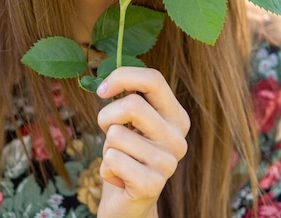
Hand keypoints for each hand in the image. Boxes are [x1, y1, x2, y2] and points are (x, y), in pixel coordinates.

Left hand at [96, 66, 189, 217]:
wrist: (129, 203)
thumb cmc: (126, 153)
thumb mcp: (129, 121)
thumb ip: (127, 97)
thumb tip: (105, 82)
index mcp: (177, 116)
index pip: (154, 79)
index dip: (123, 76)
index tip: (102, 90)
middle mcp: (178, 138)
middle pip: (132, 104)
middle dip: (108, 116)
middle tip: (109, 132)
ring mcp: (168, 162)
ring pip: (116, 134)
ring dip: (107, 147)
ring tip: (120, 159)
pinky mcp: (152, 184)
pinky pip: (112, 159)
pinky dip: (105, 168)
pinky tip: (119, 178)